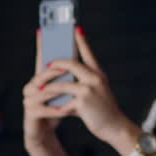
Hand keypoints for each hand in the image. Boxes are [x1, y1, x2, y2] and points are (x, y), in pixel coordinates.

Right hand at [21, 29, 66, 148]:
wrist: (45, 132)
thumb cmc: (55, 109)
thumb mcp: (64, 92)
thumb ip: (67, 77)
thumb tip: (78, 58)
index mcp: (39, 79)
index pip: (41, 59)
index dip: (41, 46)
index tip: (43, 31)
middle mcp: (31, 87)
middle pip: (41, 75)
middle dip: (53, 71)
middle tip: (65, 67)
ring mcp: (28, 100)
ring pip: (43, 92)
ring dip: (56, 91)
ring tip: (68, 89)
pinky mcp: (30, 113)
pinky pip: (43, 109)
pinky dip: (54, 110)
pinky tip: (65, 110)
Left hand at [41, 28, 134, 146]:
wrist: (115, 126)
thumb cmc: (105, 110)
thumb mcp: (98, 93)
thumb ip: (84, 85)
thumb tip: (65, 81)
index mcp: (99, 74)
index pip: (88, 53)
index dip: (81, 40)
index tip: (75, 28)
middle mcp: (95, 79)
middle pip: (72, 65)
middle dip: (57, 64)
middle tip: (47, 63)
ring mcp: (89, 90)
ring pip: (63, 84)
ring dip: (50, 86)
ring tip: (40, 87)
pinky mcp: (83, 102)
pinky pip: (65, 101)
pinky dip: (58, 106)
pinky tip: (52, 109)